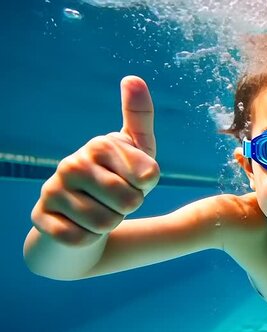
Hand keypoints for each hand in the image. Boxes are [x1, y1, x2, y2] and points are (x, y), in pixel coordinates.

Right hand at [31, 76, 159, 245]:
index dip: (146, 187)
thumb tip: (132, 78)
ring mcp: (52, 190)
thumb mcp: (138, 151)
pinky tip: (81, 227)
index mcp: (99, 145)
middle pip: (128, 202)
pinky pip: (81, 239)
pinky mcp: (40, 218)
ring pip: (105, 224)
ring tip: (100, 212)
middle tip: (117, 200)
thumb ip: (140, 118)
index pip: (147, 176)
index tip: (134, 180)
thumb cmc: (119, 180)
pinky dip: (89, 240)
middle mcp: (71, 163)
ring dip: (110, 225)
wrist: (83, 218)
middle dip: (129, 208)